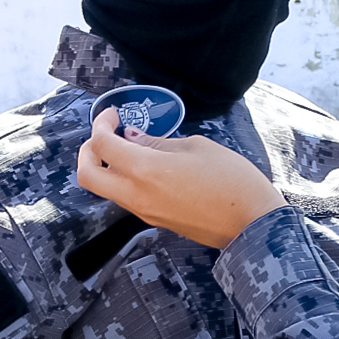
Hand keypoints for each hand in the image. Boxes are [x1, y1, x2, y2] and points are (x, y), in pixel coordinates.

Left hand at [75, 106, 283, 248]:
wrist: (252, 223)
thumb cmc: (232, 181)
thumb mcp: (197, 148)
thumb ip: (159, 143)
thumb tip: (134, 138)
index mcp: (145, 170)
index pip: (102, 145)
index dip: (101, 124)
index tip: (113, 114)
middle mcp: (136, 195)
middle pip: (87, 175)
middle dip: (87, 150)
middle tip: (104, 134)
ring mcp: (144, 211)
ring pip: (105, 188)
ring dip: (105, 166)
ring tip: (128, 147)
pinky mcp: (155, 220)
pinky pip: (126, 197)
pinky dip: (123, 178)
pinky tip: (145, 165)